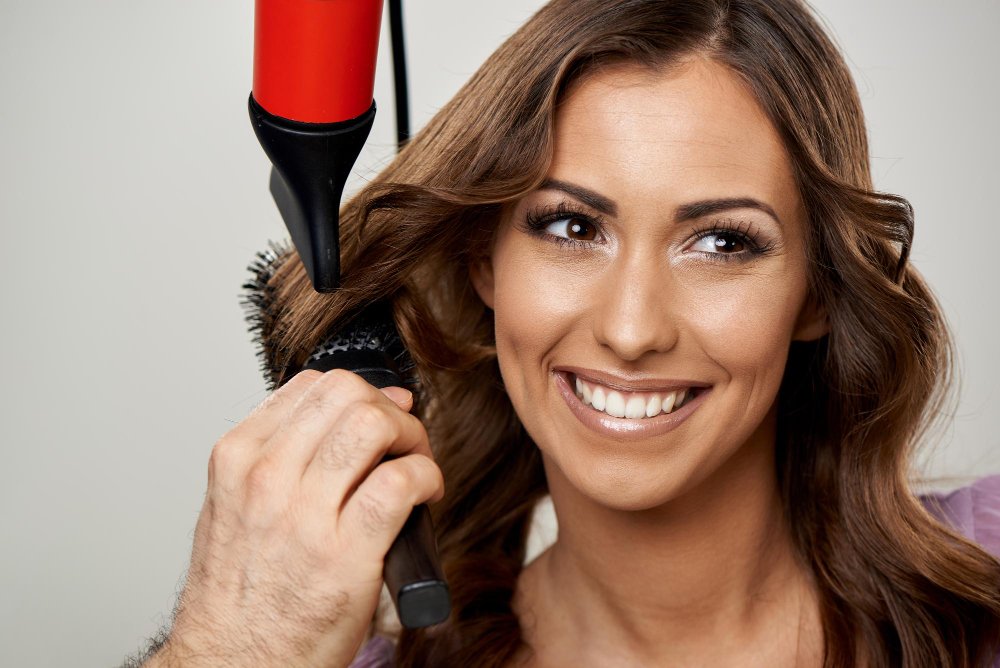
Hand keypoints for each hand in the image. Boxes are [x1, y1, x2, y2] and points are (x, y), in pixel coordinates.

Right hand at [149, 369, 443, 666]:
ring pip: (374, 424)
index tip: (378, 411)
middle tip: (402, 438)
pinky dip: (427, 476)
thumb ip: (278, 459)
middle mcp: (266, 478)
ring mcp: (304, 514)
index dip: (360, 392)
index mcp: (238, 459)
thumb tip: (339, 420)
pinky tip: (426, 494)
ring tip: (416, 463)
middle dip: (389, 408)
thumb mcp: (234, 509)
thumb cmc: (240, 597)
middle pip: (347, 393)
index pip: (312, 384)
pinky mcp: (346, 553)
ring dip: (412, 437)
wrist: (234, 665)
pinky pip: (401, 481)